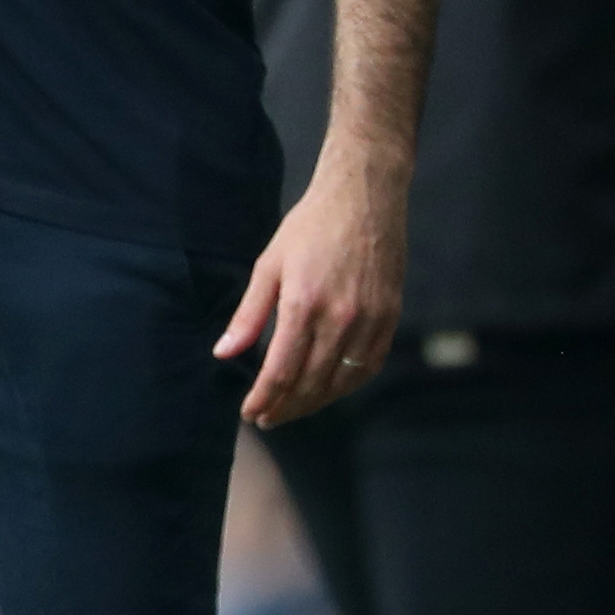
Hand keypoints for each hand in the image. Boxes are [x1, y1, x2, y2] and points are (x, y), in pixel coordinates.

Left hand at [221, 157, 402, 428]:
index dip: (263, 398)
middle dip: (284, 407)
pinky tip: (327, 391)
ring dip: (313, 403)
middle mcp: (340, 317)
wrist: (365, 197)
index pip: (280, 371)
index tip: (249, 412)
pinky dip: (345, 386)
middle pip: (310, 383)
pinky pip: (367, 367)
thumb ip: (249, 315)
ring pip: (340, 381)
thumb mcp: (269, 264)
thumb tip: (224, 354)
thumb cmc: (310, 226)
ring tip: (291, 409)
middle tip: (265, 418)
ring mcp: (370, 320)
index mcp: (303, 303)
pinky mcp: (389, 317)